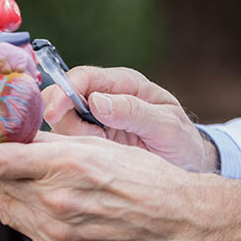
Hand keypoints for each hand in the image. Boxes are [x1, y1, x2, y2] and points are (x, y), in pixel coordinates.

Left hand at [0, 133, 240, 240]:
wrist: (182, 222)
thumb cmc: (149, 180)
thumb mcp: (101, 147)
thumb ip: (54, 141)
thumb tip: (17, 134)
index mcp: (66, 164)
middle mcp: (57, 199)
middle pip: (0, 184)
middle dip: (5, 175)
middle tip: (26, 172)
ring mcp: (58, 233)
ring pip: (5, 213)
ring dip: (10, 202)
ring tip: (37, 198)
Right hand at [43, 66, 216, 171]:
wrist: (187, 163)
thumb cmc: (181, 140)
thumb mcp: (167, 126)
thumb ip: (133, 112)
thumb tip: (96, 101)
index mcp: (123, 83)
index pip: (82, 77)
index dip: (63, 92)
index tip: (54, 113)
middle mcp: (104, 95)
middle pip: (62, 96)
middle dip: (64, 119)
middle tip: (93, 141)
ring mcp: (94, 118)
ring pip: (60, 120)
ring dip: (70, 137)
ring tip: (102, 150)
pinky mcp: (90, 138)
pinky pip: (67, 140)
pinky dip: (71, 149)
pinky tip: (95, 158)